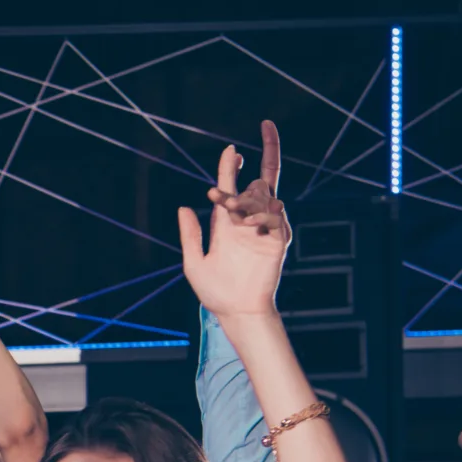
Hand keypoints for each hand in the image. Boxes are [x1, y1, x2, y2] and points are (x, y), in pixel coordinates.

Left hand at [179, 122, 289, 317]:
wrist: (235, 311)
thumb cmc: (214, 291)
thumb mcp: (194, 262)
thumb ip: (190, 235)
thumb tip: (183, 207)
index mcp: (226, 224)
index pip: (231, 188)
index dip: (231, 168)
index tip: (232, 150)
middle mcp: (247, 223)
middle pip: (253, 187)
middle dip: (241, 186)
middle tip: (226, 202)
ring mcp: (263, 231)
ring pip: (265, 197)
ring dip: (250, 200)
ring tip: (237, 216)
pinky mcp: (277, 241)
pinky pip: (276, 218)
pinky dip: (263, 215)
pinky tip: (249, 224)